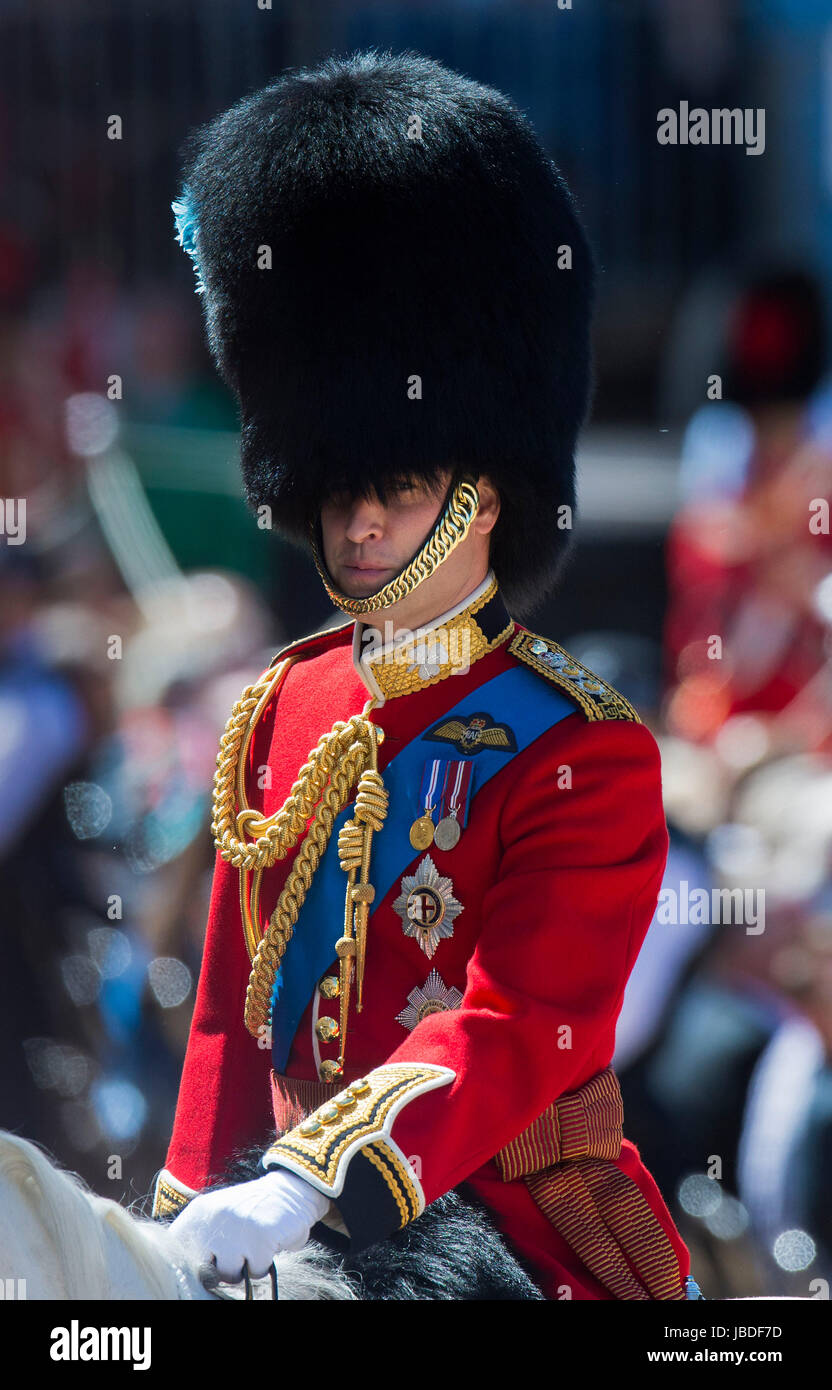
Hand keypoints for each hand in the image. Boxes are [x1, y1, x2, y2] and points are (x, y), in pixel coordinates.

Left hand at [168, 1167, 330, 1280]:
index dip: (187, 1265)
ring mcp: (237, 1228)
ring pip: (229, 1274)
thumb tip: (185, 1276)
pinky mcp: (261, 1238)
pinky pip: (255, 1272)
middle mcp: (214, 1218)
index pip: (176, 1250)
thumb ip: (200, 1242)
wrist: (290, 1190)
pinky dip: (263, 1263)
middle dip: (219, 1267)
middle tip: (235, 1250)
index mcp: (199, 1212)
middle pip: (203, 1270)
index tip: (205, 1263)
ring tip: (253, 1244)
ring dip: (243, 1267)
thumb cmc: (249, 1212)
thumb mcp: (218, 1216)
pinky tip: (268, 1243)